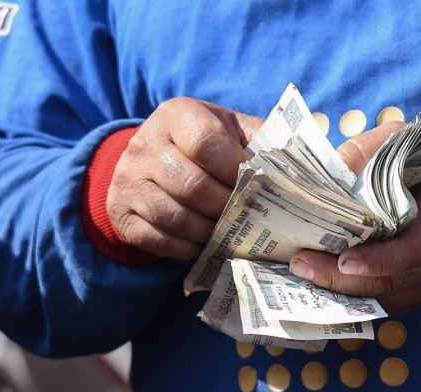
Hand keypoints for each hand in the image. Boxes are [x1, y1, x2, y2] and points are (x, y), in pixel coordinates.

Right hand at [107, 98, 262, 258]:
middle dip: (227, 207)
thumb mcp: (230, 128)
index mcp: (177, 115)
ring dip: (208, 231)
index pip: (206, 143)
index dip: (236, 170)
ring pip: (173, 216)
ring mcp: (128, 179)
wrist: (152, 155)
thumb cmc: (204, 142)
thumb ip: (261, 139)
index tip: (258, 187)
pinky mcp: (119, 210)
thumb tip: (301, 166)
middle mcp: (144, 144)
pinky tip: (203, 244)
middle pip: (191, 185)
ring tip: (229, 233)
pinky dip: (184, 248)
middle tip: (248, 217)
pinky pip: (154, 238)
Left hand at [289, 122, 420, 314]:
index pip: (414, 251)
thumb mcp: (412, 145)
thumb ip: (371, 151)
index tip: (343, 260)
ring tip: (303, 276)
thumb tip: (328, 170)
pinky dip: (356, 298)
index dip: (379, 260)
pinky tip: (325, 286)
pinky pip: (389, 304)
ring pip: (385, 300)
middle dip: (340, 279)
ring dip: (341, 293)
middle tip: (300, 264)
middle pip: (389, 283)